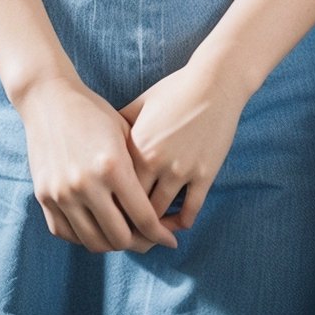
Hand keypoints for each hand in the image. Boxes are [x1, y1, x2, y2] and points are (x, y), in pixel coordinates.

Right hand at [16, 74, 178, 254]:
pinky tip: (96, 227)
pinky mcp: (43, 196)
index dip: (161, 234)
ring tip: (123, 235)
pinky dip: (84, 236)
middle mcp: (86, 184)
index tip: (170, 240)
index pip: (143, 218)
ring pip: (93, 242)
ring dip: (112, 244)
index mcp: (112, 166)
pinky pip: (66, 234)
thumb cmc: (92, 112)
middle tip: (147, 238)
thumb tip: (157, 209)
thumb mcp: (124, 133)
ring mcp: (62, 193)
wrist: (48, 98)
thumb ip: (138, 171)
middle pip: (120, 238)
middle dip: (140, 243)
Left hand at [120, 57, 248, 230]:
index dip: (109, 205)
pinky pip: (190, 211)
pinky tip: (177, 222)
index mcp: (134, 145)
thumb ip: (119, 127)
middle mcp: (154, 161)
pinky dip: (182, 222)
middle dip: (128, 223)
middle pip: (133, 207)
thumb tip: (100, 144)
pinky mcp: (204, 175)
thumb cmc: (174, 91)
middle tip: (126, 231)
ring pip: (160, 214)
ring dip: (154, 227)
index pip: (113, 188)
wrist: (214, 83)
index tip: (107, 213)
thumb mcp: (140, 104)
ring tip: (150, 230)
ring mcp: (180, 170)